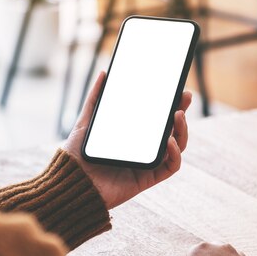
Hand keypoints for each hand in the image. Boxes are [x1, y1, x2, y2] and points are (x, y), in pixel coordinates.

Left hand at [63, 71, 191, 208]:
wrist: (70, 182)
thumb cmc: (77, 155)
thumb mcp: (86, 121)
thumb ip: (94, 99)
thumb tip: (104, 73)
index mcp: (133, 135)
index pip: (157, 117)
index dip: (170, 103)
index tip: (177, 87)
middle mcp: (143, 148)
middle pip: (171, 129)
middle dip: (182, 112)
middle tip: (185, 96)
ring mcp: (148, 163)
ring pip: (177, 146)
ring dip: (182, 130)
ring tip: (178, 115)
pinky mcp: (148, 178)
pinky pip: (171, 167)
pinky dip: (175, 154)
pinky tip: (169, 141)